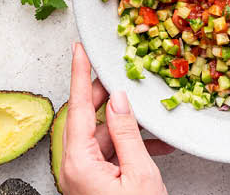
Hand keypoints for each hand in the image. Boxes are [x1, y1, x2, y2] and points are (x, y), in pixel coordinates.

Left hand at [61, 43, 173, 194]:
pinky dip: (129, 145)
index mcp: (78, 162)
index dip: (80, 74)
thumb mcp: (139, 173)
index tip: (79, 49)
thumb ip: (127, 133)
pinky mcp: (94, 184)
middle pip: (87, 118)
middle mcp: (74, 167)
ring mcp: (83, 176)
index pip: (78, 106)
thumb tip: (118, 100)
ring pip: (101, 136)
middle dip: (107, 96)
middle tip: (120, 72)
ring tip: (148, 110)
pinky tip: (155, 141)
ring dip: (125, 123)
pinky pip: (109, 155)